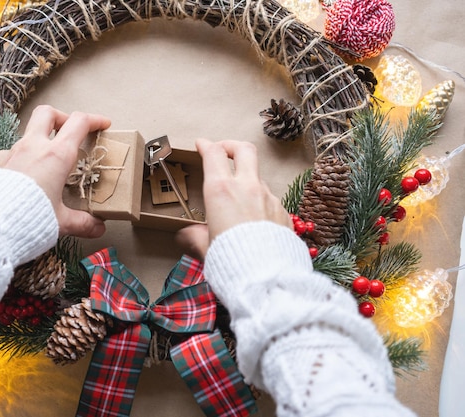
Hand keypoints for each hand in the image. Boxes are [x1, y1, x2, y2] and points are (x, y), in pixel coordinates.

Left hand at [0, 105, 110, 237]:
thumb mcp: (61, 222)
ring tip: (45, 166)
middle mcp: (32, 148)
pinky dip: (19, 161)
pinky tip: (21, 180)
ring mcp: (10, 154)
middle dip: (61, 117)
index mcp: (56, 156)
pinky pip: (8, 155)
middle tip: (69, 132)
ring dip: (39, 143)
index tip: (102, 124)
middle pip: (47, 114)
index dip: (94, 119)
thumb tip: (98, 228)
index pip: (79, 123)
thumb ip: (82, 223)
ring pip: (26, 135)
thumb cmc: (27, 220)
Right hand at [176, 139, 291, 258]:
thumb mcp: (205, 249)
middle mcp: (247, 188)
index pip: (214, 154)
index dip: (206, 145)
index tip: (201, 145)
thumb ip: (195, 237)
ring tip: (237, 199)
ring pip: (258, 176)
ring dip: (246, 179)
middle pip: (244, 149)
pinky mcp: (283, 212)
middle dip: (231, 145)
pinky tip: (254, 221)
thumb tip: (186, 235)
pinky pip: (270, 199)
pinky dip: (259, 202)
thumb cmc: (232, 262)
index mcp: (221, 191)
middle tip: (223, 151)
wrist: (266, 278)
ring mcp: (269, 198)